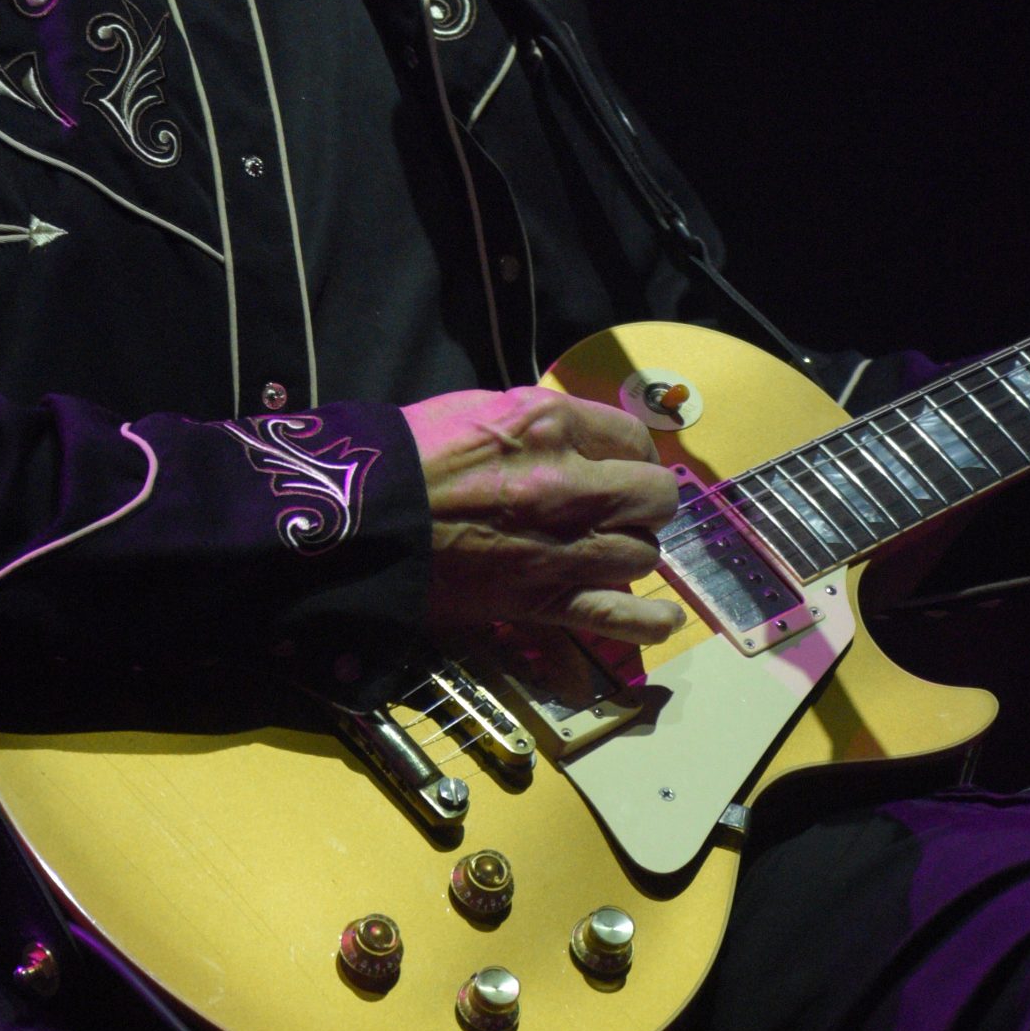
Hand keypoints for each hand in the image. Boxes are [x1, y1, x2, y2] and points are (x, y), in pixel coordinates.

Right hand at [401, 385, 682, 644]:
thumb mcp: (485, 407)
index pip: (633, 438)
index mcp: (554, 424)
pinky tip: (664, 620)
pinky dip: (646, 624)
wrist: (365, 514)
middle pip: (653, 498)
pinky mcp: (543, 599)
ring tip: (613, 552)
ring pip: (641, 556)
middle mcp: (572, 485)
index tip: (621, 466)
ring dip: (630, 553)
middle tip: (621, 507)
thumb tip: (580, 438)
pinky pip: (616, 618)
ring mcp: (563, 547)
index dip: (633, 455)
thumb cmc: (414, 453)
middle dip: (643, 502)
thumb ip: (543, 422)